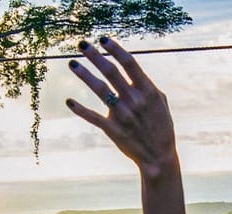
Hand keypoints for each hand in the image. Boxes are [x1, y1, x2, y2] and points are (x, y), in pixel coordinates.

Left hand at [66, 37, 178, 177]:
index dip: (115, 49)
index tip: (103, 39)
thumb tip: (133, 71)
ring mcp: (122, 114)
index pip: (129, 63)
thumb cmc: (161, 127)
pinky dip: (80, 109)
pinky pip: (93, 116)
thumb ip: (148, 86)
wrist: (158, 157)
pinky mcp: (113, 129)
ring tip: (72, 63)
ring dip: (84, 75)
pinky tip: (69, 101)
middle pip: (111, 71)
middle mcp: (134, 100)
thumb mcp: (161, 103)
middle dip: (95, 56)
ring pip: (99, 89)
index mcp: (147, 91)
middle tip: (81, 44)